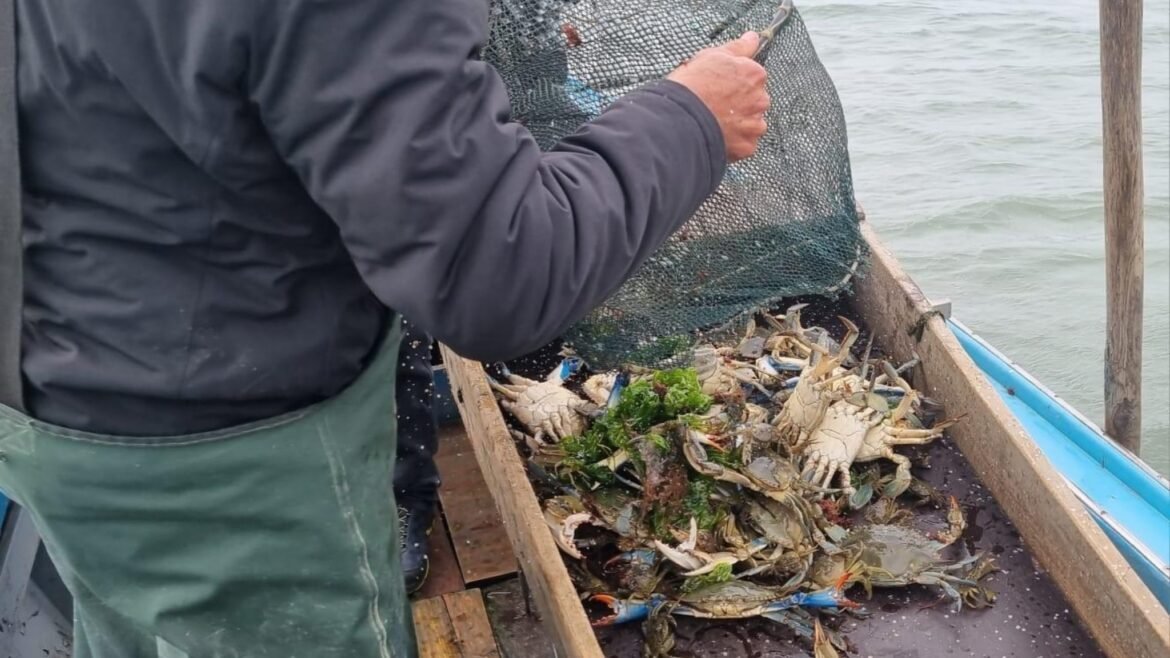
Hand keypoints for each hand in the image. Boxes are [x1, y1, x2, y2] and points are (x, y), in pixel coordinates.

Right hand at [667, 32, 769, 162]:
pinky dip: (733, 142)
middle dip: (739, 104)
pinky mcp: (747, 147)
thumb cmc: (693, 86)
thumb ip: (738, 48)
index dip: (734, 82)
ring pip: (751, 123)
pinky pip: (744, 144)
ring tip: (714, 123)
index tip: (720, 86)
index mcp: (755, 75)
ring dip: (738, 124)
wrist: (681, 120)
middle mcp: (761, 99)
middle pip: (754, 101)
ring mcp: (755, 125)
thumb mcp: (712, 56)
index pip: (752, 77)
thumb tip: (752, 38)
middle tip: (715, 106)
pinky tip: (717, 136)